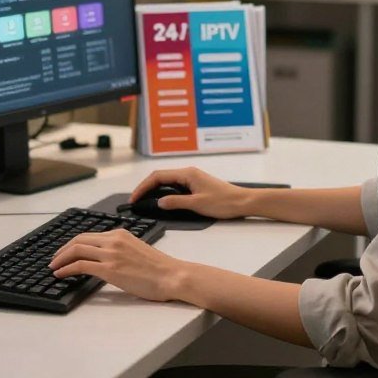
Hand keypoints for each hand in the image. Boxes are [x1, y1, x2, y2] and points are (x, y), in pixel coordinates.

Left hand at [49, 229, 186, 301]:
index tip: (64, 252)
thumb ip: (120, 249)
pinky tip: (60, 274)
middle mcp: (114, 240)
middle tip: (54, 259)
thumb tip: (105, 259)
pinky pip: (81, 265)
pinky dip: (66, 268)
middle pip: (79, 240)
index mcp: (120, 234)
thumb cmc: (160, 268)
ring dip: (60, 259)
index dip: (72, 243)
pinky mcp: (110, 269)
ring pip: (76, 250)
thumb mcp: (137, 250)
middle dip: (62, 250)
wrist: (173, 276)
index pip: (89, 235)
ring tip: (53, 267)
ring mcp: (111, 254)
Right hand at [129, 167, 251, 218]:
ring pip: (167, 181)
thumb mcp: (197, 204)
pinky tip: (161, 200)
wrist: (242, 202)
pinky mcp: (195, 185)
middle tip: (136, 200)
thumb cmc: (224, 202)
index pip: (158, 176)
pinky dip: (164, 191)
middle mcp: (188, 173)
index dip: (144, 186)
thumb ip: (176, 202)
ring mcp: (192, 178)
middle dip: (146, 187)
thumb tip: (159, 202)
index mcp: (187, 174)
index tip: (135, 197)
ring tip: (144, 200)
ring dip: (154, 189)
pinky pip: (175, 186)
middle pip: (160, 177)